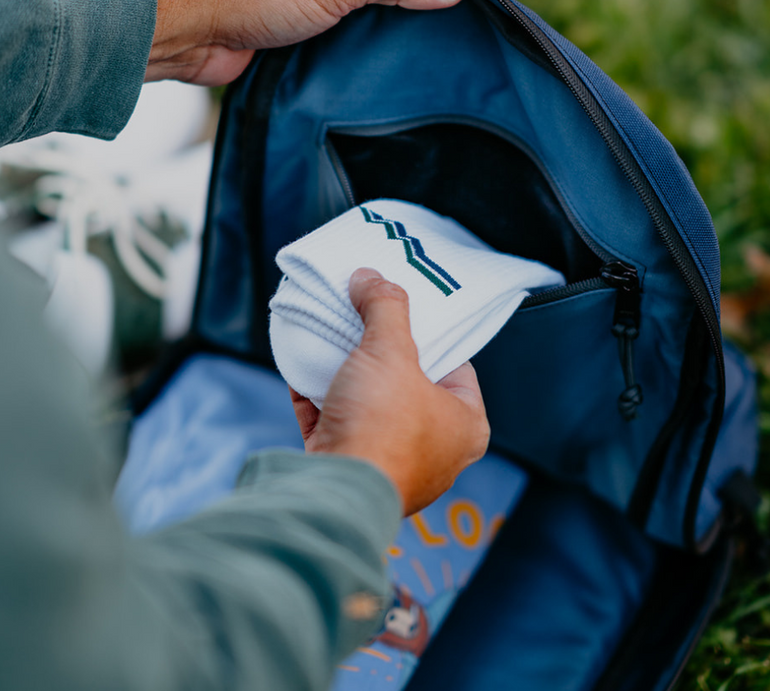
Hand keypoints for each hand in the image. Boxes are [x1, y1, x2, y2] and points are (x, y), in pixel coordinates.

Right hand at [290, 268, 488, 516]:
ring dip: (347, 370)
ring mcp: (390, 462)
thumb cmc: (383, 428)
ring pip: (369, 402)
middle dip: (381, 350)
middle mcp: (435, 450)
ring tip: (334, 332)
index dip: (430, 332)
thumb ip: (385, 308)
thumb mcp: (391, 352)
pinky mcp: (349, 468)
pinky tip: (304, 364)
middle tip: (365, 315)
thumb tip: (371, 278)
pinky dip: (319, 394)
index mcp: (466, 426)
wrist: (332, 492)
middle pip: (407, 381)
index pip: (456, 365)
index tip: (405, 307)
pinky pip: (335, 420)